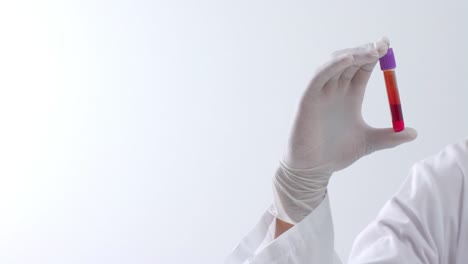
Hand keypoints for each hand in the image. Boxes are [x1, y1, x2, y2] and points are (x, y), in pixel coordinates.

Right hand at [273, 38, 417, 223]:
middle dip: (366, 50)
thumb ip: (389, 137)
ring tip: (372, 51)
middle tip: (384, 45)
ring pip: (335, 64)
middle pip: (350, 61)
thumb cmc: (335, 154)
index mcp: (350, 96)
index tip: (389, 47)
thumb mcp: (369, 142)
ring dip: (353, 54)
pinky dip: (332, 66)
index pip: (362, 67)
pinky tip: (348, 59)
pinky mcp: (308, 99)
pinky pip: (319, 77)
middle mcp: (335, 90)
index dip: (375, 55)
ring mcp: (321, 93)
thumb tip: (413, 133)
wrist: (313, 169)